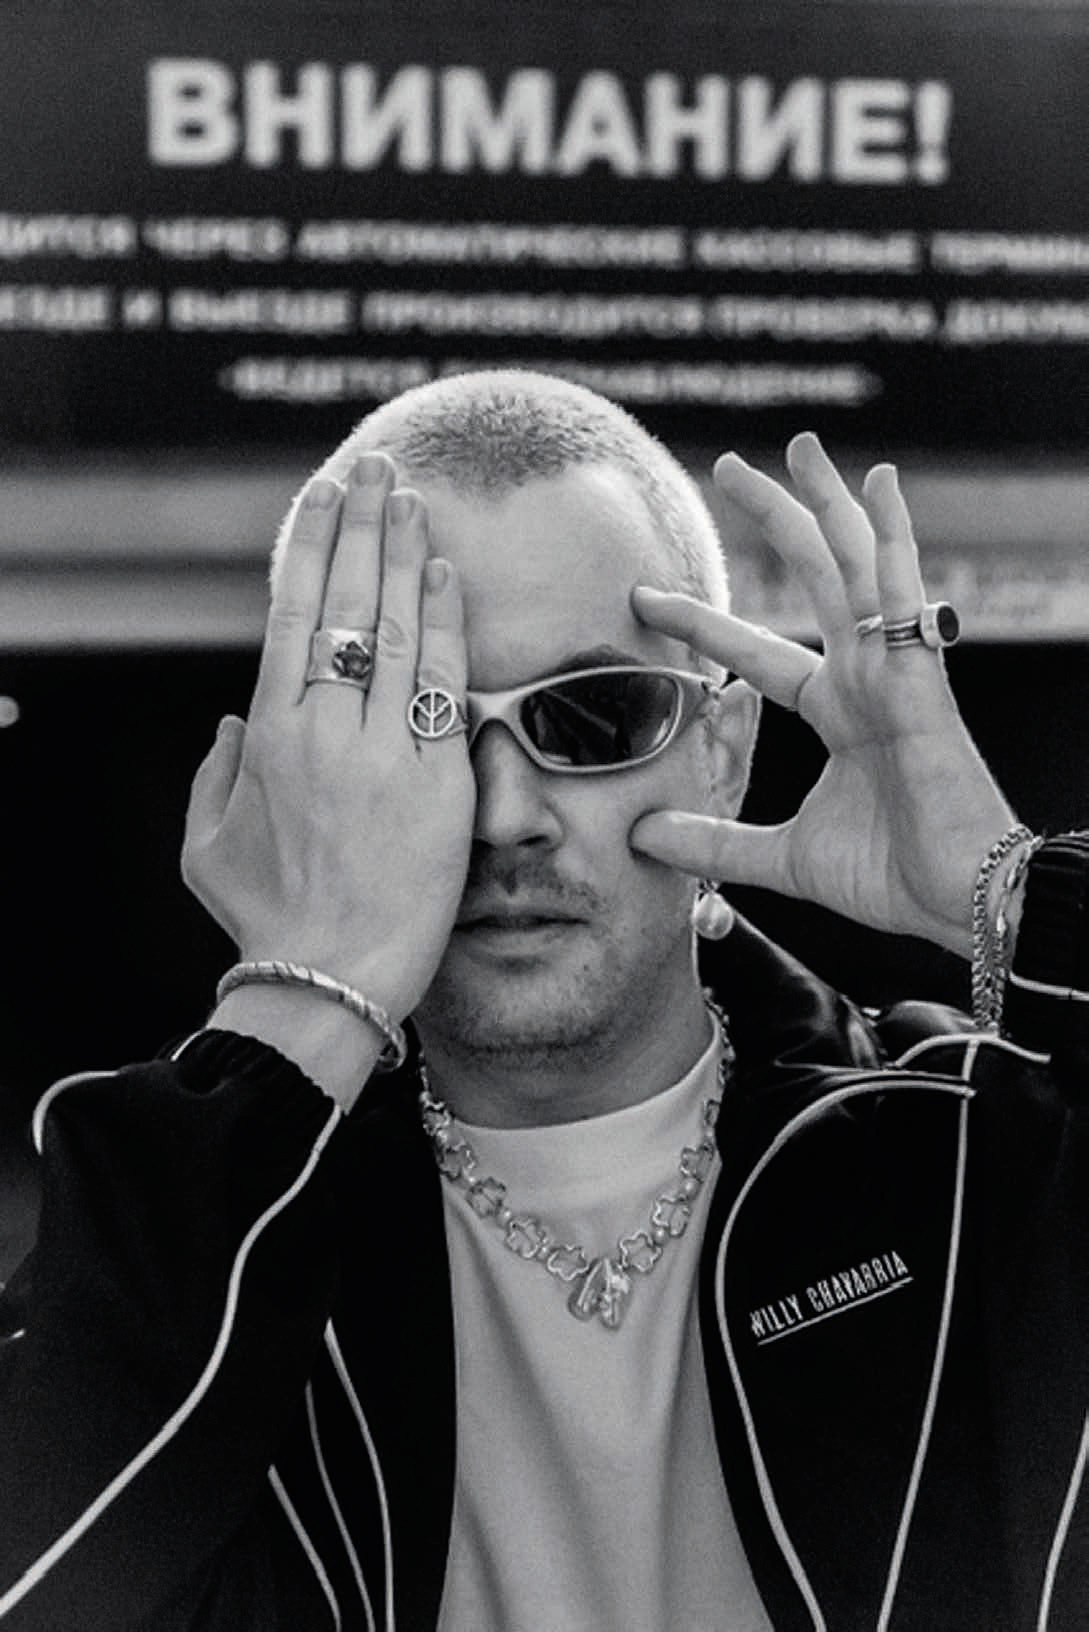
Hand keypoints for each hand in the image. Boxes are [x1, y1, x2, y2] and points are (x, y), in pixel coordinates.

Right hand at [182, 453, 474, 1020]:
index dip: (312, 548)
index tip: (326, 498)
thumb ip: (211, 774)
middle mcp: (325, 728)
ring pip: (399, 629)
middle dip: (364, 526)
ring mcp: (385, 750)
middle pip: (349, 603)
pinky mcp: (440, 780)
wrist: (331, 979)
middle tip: (379, 469)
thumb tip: (231, 721)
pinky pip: (446, 684)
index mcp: (268, 734)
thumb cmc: (266, 918)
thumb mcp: (206, 844)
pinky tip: (449, 575)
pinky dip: (448, 624)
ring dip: (407, 555)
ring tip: (415, 500)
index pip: (293, 614)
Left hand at [630, 432, 1014, 956]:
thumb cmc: (893, 877)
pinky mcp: (920, 676)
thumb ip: (714, 843)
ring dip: (825, 503)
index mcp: (837, 711)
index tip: (643, 597)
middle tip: (726, 466)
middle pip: (811, 576)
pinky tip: (878, 480)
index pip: (755, 651)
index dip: (702, 623)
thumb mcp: (780, 857)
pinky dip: (893, 534)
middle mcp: (864, 678)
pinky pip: (903, 590)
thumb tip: (641, 834)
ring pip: (854, 564)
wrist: (963, 902)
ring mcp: (894, 670)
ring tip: (798, 446)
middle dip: (772, 518)